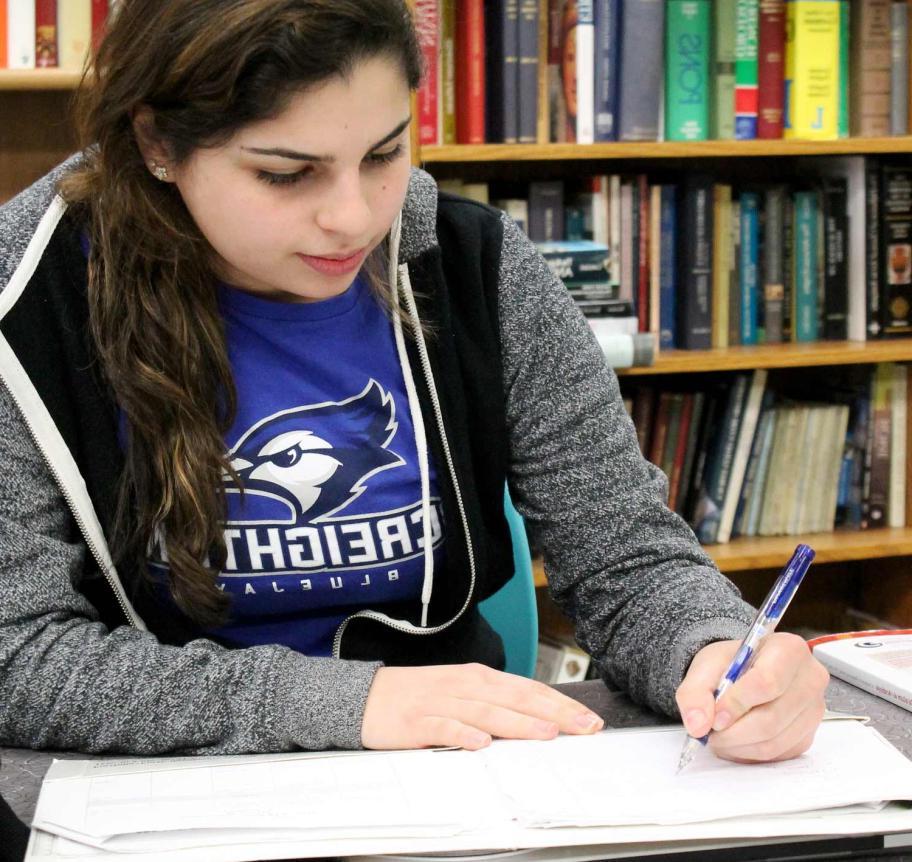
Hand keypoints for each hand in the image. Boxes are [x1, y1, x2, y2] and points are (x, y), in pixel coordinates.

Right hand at [361, 663, 603, 749]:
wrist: (367, 696)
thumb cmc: (420, 697)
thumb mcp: (461, 693)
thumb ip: (496, 704)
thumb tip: (539, 719)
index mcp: (478, 677)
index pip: (527, 689)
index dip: (560, 703)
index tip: (588, 718)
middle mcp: (464, 685)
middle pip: (515, 698)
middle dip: (553, 713)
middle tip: (584, 727)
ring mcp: (440, 703)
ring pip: (486, 712)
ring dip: (517, 723)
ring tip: (546, 733)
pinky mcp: (416, 723)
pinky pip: (442, 729)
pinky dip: (462, 734)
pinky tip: (481, 744)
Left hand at [675, 633, 828, 762]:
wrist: (742, 673)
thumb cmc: (730, 664)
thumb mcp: (705, 666)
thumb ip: (695, 692)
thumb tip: (697, 725)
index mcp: (789, 649)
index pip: (767, 682)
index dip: (737, 704)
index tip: (714, 717)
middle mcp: (810, 679)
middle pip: (772, 717)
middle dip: (734, 731)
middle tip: (710, 733)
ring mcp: (813, 710)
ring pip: (774, 741)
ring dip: (739, 745)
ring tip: (718, 737)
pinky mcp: (808, 735)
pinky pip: (778, 754)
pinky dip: (750, 753)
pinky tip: (735, 742)